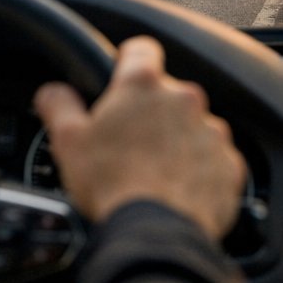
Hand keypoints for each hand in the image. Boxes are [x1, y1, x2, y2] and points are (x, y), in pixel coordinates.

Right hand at [33, 36, 245, 241]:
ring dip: (177, 143)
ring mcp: (212, 131)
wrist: (157, 232)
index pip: (141, 50)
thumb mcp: (69, 142)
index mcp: (143, 86)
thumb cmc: (111, 185)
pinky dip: (200, 172)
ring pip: (194, 127)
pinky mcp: (230, 164)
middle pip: (167, 94)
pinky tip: (178, 191)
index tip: (122, 76)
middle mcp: (184, 99)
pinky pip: (214, 160)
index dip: (129, 61)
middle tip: (129, 145)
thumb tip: (52, 92)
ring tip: (154, 174)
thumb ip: (59, 106)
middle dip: (151, 114)